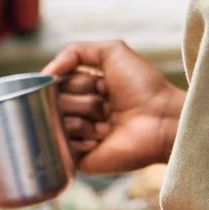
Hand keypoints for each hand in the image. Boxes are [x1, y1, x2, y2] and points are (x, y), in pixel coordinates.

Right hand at [46, 39, 183, 173]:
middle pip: (55, 101)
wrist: (162, 121)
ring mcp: (78, 135)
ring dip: (84, 120)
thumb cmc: (143, 87)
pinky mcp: (80, 158)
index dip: (77, 82)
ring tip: (108, 124)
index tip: (101, 85)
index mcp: (85, 89)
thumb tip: (46, 73)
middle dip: (82, 100)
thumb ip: (75, 51)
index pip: (58, 82)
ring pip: (57, 122)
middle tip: (107, 106)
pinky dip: (81, 140)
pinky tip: (102, 140)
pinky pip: (61, 146)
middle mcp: (79, 111)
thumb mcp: (112, 52)